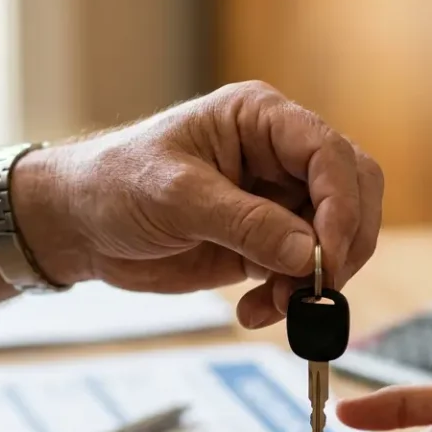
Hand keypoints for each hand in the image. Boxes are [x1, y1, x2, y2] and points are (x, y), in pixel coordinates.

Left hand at [15, 81, 383, 328]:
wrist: (78, 226)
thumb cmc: (114, 186)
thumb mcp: (176, 198)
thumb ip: (246, 223)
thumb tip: (310, 254)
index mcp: (261, 119)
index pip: (329, 154)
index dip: (341, 206)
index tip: (327, 257)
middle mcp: (279, 155)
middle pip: (352, 193)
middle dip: (342, 245)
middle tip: (317, 288)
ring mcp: (278, 200)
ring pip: (336, 239)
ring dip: (316, 281)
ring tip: (276, 306)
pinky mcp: (268, 242)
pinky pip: (306, 273)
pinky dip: (292, 299)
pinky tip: (258, 312)